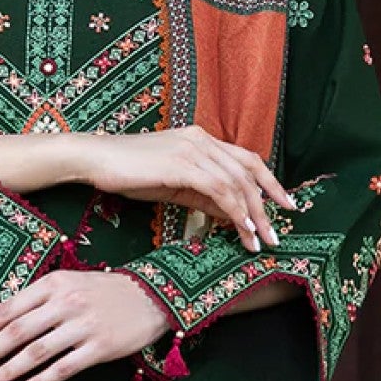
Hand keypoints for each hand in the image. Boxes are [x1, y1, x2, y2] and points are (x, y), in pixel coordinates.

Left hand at [0, 269, 174, 380]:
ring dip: (6, 372)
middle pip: (16, 332)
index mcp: (52, 283)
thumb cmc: (103, 292)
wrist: (151, 296)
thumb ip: (38, 301)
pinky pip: (62, 369)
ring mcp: (83, 326)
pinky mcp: (100, 348)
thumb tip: (0, 327)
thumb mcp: (68, 283)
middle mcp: (65, 302)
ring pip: (35, 353)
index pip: (7, 309)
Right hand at [78, 126, 294, 252]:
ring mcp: (193, 149)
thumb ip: (202, 195)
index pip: (247, 159)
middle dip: (268, 204)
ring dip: (253, 214)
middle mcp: (202, 140)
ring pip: (237, 182)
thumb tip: (230, 214)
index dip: (269, 183)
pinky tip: (241, 228)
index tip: (284, 205)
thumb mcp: (173, 185)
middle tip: (276, 234)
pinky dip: (234, 209)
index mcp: (201, 140)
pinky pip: (219, 188)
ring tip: (259, 240)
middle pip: (249, 170)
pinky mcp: (182, 163)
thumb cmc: (129, 173)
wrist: (96, 159)